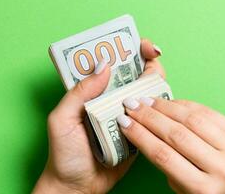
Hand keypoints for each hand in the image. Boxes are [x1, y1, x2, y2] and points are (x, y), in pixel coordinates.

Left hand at [33, 39, 164, 193]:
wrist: (78, 187)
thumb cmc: (64, 155)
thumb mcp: (61, 119)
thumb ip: (79, 93)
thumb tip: (103, 66)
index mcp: (93, 92)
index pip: (111, 63)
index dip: (127, 49)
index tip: (140, 45)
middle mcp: (112, 99)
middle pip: (134, 73)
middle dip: (148, 61)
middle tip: (153, 60)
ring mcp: (127, 114)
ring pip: (147, 92)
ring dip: (156, 83)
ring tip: (155, 84)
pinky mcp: (138, 131)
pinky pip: (153, 116)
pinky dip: (160, 108)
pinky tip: (163, 105)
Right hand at [117, 98, 224, 192]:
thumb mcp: (187, 191)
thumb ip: (170, 166)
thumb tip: (148, 133)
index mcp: (203, 189)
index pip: (163, 156)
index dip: (140, 135)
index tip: (125, 122)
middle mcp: (220, 168)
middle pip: (176, 135)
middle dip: (148, 117)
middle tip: (131, 106)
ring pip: (191, 119)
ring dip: (164, 107)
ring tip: (147, 101)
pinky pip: (208, 112)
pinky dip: (185, 104)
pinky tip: (170, 102)